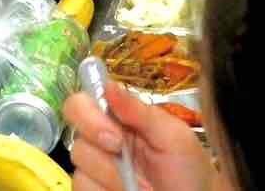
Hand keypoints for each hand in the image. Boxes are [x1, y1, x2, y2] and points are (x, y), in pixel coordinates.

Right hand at [65, 83, 213, 190]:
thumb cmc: (188, 166)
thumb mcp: (172, 135)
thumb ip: (140, 111)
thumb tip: (108, 84)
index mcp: (119, 118)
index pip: (81, 104)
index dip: (87, 116)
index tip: (115, 137)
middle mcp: (102, 141)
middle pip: (76, 138)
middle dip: (103, 155)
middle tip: (128, 164)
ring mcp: (96, 171)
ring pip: (80, 170)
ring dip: (113, 180)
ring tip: (143, 187)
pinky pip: (82, 190)